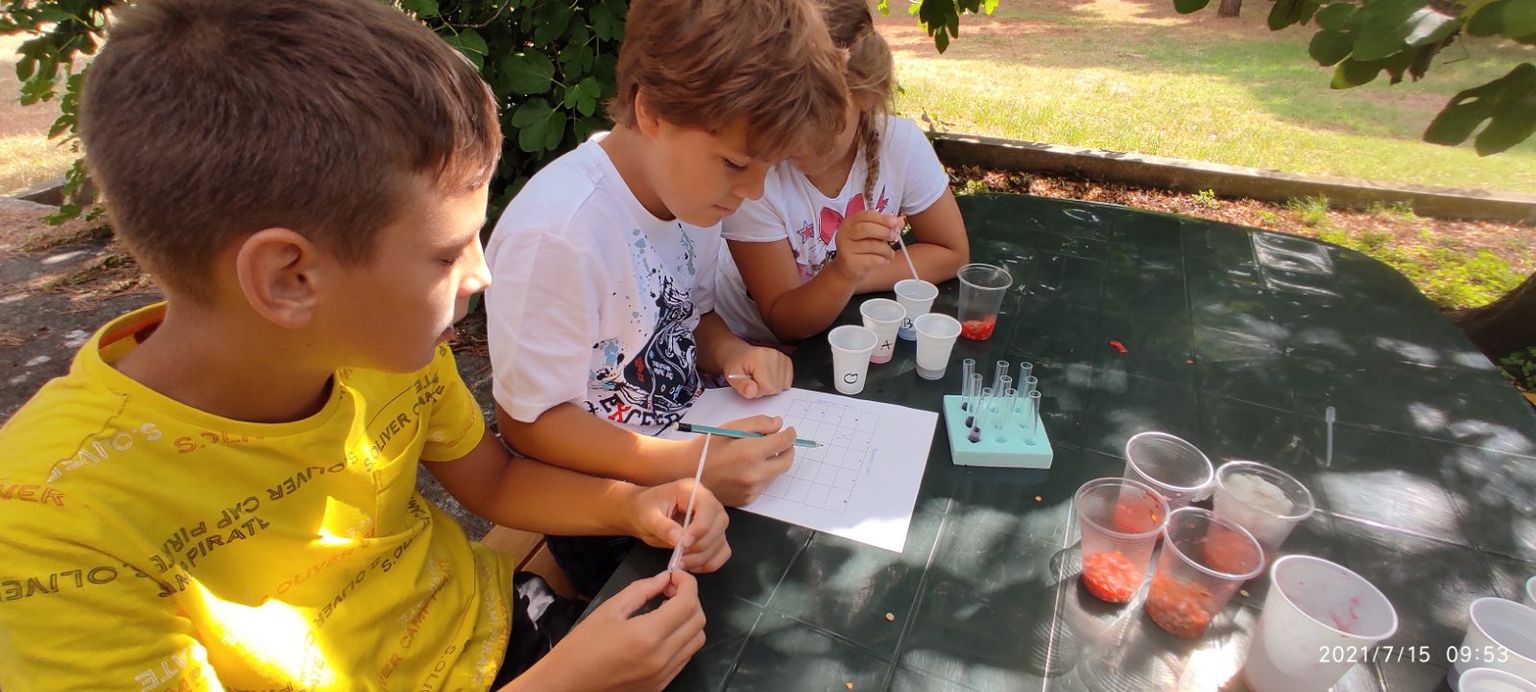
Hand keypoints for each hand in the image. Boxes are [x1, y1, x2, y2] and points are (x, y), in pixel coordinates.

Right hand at [531, 571, 705, 690]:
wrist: (569, 683)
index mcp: (648, 635)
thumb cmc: (583, 644)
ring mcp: (664, 674)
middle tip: (670, 590)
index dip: (687, 583)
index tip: (675, 575)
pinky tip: (663, 631)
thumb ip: (642, 590)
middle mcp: (662, 657)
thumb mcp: (610, 609)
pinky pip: (685, 657)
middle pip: (698, 621)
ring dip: (689, 620)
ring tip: (667, 610)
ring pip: (696, 640)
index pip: (688, 603)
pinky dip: (683, 639)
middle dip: (690, 599)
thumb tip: (665, 578)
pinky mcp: (661, 684)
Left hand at [626, 479, 731, 572]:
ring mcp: (714, 520)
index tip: (683, 544)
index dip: (699, 528)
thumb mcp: (648, 517)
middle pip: (718, 527)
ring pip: (720, 542)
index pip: (708, 508)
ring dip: (702, 557)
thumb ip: (664, 527)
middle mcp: (708, 503)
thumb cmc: (645, 510)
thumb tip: (679, 540)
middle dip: (699, 546)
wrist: (643, 514)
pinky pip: (722, 552)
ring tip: (680, 562)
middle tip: (678, 557)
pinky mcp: (714, 535)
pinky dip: (709, 562)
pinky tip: (692, 564)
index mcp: (693, 490)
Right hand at [697, 415, 795, 505]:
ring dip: (773, 463)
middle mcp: (754, 474)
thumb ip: (758, 423)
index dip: (789, 435)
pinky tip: (746, 468)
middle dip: (788, 450)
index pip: (783, 443)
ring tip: (757, 454)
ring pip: (775, 474)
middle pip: (786, 462)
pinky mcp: (747, 499)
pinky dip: (762, 475)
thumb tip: (779, 425)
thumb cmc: (707, 446)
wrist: (686, 470)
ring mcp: (752, 489)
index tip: (789, 431)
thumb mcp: (731, 427)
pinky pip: (764, 485)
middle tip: (781, 442)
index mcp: (751, 452)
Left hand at [722, 345, 791, 398]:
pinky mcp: (787, 360)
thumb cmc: (735, 364)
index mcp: (759, 358)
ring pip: (782, 386)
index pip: (768, 387)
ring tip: (760, 378)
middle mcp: (774, 355)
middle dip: (764, 389)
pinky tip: (768, 377)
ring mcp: (782, 357)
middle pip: (776, 387)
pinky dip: (778, 383)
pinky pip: (787, 382)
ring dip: (771, 386)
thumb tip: (751, 392)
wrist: (738, 353)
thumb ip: (741, 386)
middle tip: (754, 381)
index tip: (750, 384)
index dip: (758, 391)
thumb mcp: (732, 376)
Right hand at [829, 210, 901, 283]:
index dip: (882, 218)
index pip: (866, 215)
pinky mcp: (850, 262)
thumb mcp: (874, 235)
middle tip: (895, 237)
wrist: (849, 269)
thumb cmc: (863, 249)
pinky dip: (883, 260)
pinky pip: (872, 259)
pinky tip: (883, 261)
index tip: (896, 222)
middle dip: (884, 232)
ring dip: (886, 250)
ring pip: (872, 245)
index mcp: (850, 222)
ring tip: (889, 253)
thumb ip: (886, 226)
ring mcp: (845, 248)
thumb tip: (900, 221)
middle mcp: (845, 233)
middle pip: (866, 229)